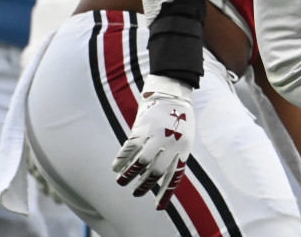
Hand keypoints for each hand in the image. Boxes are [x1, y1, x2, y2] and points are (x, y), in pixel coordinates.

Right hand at [112, 74, 194, 208]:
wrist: (172, 92)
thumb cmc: (179, 117)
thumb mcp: (185, 137)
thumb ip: (176, 155)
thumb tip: (161, 174)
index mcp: (183, 149)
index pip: (174, 177)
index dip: (165, 194)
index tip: (157, 207)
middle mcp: (170, 145)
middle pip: (155, 173)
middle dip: (144, 186)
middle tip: (136, 194)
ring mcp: (156, 136)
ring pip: (140, 164)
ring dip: (128, 176)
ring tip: (121, 183)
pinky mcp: (142, 128)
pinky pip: (129, 149)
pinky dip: (121, 160)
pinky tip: (115, 168)